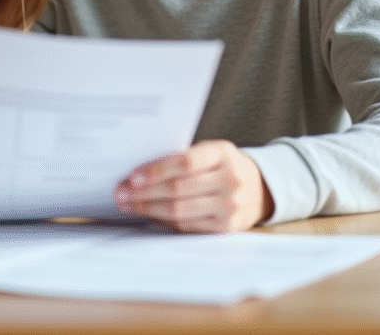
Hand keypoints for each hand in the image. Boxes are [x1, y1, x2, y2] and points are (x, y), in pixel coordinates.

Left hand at [114, 139, 272, 232]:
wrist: (259, 188)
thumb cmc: (223, 166)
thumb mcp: (211, 152)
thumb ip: (183, 159)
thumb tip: (140, 173)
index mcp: (223, 153)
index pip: (185, 162)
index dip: (157, 171)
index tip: (133, 177)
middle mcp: (230, 180)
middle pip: (178, 189)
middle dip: (144, 193)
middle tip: (121, 193)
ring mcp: (230, 206)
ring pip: (180, 210)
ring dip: (148, 208)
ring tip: (129, 204)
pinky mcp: (225, 227)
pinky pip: (187, 225)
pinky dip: (163, 220)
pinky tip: (148, 214)